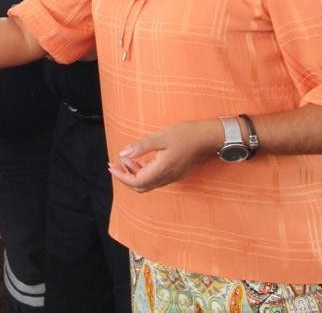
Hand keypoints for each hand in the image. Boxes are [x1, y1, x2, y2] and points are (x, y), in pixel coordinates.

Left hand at [107, 119, 223, 191]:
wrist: (211, 138)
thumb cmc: (188, 135)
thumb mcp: (161, 137)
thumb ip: (141, 147)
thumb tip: (123, 154)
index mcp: (162, 170)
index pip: (136, 181)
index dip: (121, 176)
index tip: (111, 166)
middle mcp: (168, 177)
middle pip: (141, 186)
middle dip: (125, 177)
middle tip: (114, 165)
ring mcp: (173, 176)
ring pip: (149, 182)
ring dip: (134, 173)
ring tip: (125, 159)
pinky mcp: (177, 172)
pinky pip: (156, 178)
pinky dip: (145, 171)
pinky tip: (140, 160)